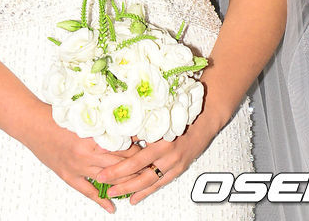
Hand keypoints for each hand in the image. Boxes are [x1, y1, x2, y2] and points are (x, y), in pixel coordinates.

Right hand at [23, 101, 144, 212]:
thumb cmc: (56, 115)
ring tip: (137, 184)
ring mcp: (78, 166)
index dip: (136, 147)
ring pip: (107, 178)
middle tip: (149, 167)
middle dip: (135, 166)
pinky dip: (100, 200)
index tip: (148, 147)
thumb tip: (120, 121)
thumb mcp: (82, 115)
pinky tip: (112, 207)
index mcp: (92, 135)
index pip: (122, 145)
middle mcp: (87, 153)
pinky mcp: (68, 175)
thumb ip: (100, 121)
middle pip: (118, 163)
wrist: (33, 124)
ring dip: (123, 182)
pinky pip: (87, 191)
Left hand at [93, 112, 222, 204]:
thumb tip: (116, 137)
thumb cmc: (181, 113)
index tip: (103, 173)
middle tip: (105, 187)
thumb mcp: (158, 117)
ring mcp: (175, 164)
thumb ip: (138, 129)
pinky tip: (135, 197)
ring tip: (116, 194)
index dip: (118, 169)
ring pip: (150, 182)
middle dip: (121, 183)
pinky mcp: (179, 168)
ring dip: (132, 189)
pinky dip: (147, 191)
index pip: (135, 160)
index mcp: (161, 141)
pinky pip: (161, 183)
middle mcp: (169, 155)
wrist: (205, 118)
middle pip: (141, 175)